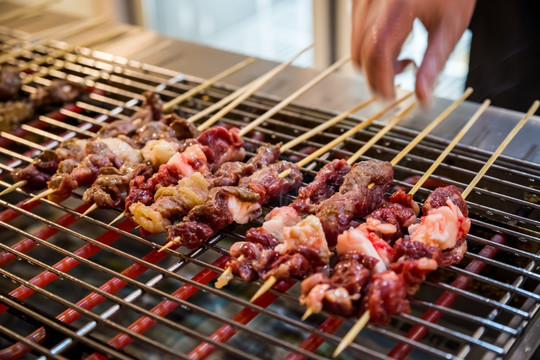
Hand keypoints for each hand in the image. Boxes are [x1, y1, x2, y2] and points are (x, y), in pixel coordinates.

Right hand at [351, 0, 475, 105]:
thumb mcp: (451, 26)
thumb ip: (434, 64)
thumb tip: (422, 97)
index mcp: (397, 7)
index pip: (376, 54)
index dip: (380, 81)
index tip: (390, 98)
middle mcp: (372, 2)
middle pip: (360, 54)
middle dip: (376, 75)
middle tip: (401, 76)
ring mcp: (362, 1)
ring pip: (355, 47)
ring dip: (373, 62)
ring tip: (402, 55)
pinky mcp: (358, 1)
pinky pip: (356, 34)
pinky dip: (370, 47)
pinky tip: (393, 40)